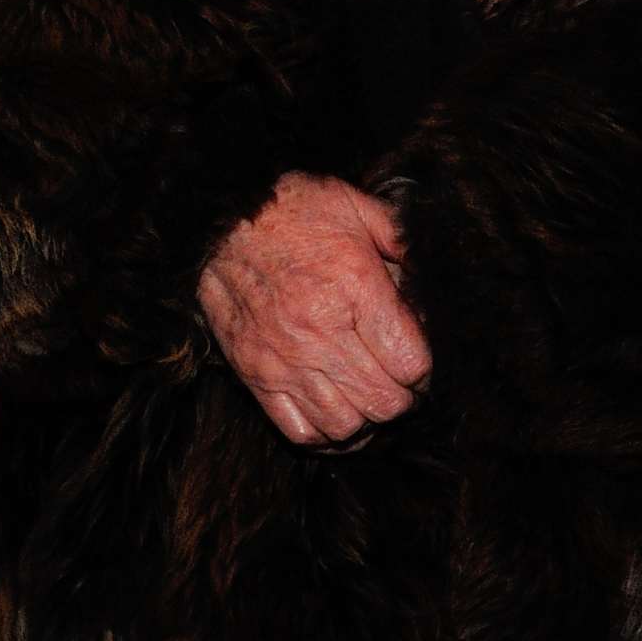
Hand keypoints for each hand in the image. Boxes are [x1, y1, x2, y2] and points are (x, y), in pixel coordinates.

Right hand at [198, 173, 429, 446]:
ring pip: (347, 426)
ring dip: (368, 419)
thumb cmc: (289, 209)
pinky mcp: (257, 377)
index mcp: (355, 287)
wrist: (216, 222)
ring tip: (369, 398)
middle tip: (399, 381)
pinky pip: (301, 433)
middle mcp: (322, 331)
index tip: (418, 358)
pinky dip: (327, 437)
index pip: (411, 362)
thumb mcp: (353, 204)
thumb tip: (425, 278)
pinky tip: (338, 416)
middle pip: (385, 402)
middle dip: (403, 398)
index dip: (425, 368)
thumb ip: (397, 239)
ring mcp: (286, 360)